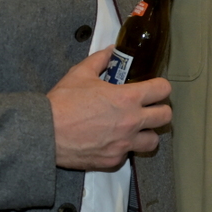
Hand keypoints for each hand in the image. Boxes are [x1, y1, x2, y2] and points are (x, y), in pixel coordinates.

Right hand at [49, 48, 172, 171]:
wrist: (45, 132)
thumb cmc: (62, 102)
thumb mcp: (80, 73)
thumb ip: (100, 60)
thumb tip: (111, 51)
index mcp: (127, 98)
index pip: (163, 90)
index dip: (160, 87)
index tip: (154, 88)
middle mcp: (131, 122)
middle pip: (165, 116)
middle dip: (159, 110)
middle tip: (148, 108)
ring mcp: (124, 143)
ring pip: (153, 141)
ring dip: (147, 133)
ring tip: (135, 128)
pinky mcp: (113, 160)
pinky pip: (127, 154)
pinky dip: (123, 148)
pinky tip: (112, 141)